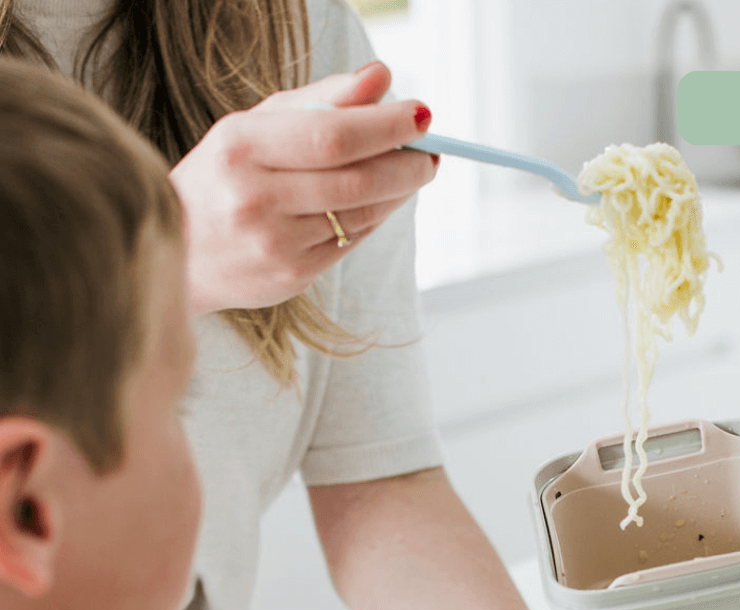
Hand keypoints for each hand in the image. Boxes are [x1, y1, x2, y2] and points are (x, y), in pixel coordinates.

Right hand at [170, 60, 438, 315]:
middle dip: (404, 164)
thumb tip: (382, 77)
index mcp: (241, 147)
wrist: (181, 247)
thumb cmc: (225, 175)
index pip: (332, 135)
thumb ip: (321, 100)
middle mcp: (255, 198)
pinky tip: (381, 202)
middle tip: (432, 153)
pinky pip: (350, 241)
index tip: (423, 116)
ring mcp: (273, 244)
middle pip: (354, 180)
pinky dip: (374, 218)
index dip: (385, 126)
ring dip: (397, 192)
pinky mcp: (290, 276)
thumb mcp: (256, 124)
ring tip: (413, 171)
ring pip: (359, 214)